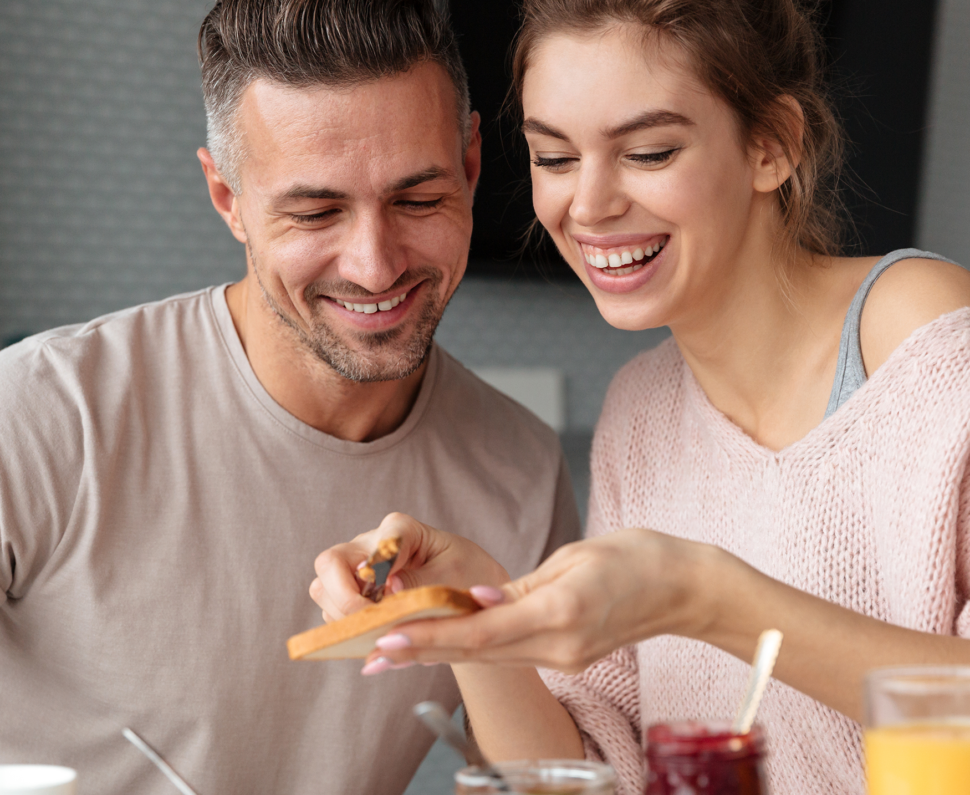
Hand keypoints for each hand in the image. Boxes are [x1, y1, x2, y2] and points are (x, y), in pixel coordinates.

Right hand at [309, 512, 510, 622]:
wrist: (473, 594)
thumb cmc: (467, 575)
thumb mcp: (454, 577)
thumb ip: (423, 581)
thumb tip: (388, 588)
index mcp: (401, 530)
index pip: (376, 542)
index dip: (376, 570)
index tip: (393, 593)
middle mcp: (371, 546)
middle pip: (329, 563)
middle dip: (343, 598)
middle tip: (372, 621)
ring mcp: (357, 571)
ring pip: (324, 590)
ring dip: (344, 617)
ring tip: (377, 631)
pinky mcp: (354, 595)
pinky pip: (334, 613)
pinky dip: (349, 629)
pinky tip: (376, 637)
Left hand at [366, 527, 726, 673]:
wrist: (684, 588)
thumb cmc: (635, 558)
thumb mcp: (575, 557)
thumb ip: (522, 587)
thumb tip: (476, 601)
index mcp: (560, 613)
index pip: (480, 631)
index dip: (430, 637)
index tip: (387, 641)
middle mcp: (560, 646)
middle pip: (478, 653)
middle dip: (422, 651)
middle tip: (371, 656)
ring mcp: (566, 659)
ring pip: (492, 658)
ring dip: (443, 653)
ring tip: (395, 652)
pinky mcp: (570, 659)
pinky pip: (513, 655)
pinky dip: (477, 648)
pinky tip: (446, 642)